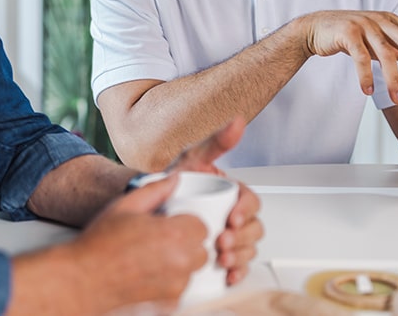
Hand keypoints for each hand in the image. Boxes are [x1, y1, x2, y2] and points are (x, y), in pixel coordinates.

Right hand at [68, 173, 207, 310]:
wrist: (83, 279)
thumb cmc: (100, 243)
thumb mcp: (125, 206)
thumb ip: (155, 190)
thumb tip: (174, 179)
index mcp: (174, 234)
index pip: (201, 227)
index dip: (185, 224)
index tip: (169, 225)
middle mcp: (180, 262)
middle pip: (200, 250)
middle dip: (186, 244)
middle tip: (160, 241)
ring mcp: (175, 286)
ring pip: (190, 270)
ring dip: (179, 264)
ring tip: (150, 258)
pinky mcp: (168, 303)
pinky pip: (179, 289)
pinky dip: (169, 282)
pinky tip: (147, 274)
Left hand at [167, 117, 263, 285]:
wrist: (143, 207)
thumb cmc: (170, 183)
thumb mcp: (191, 159)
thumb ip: (214, 143)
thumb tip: (237, 122)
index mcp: (231, 193)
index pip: (251, 201)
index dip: (246, 211)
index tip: (231, 218)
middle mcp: (231, 215)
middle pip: (253, 228)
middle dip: (242, 237)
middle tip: (222, 241)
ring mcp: (226, 236)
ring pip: (247, 248)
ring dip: (240, 256)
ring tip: (221, 258)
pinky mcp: (217, 255)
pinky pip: (236, 267)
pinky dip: (236, 272)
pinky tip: (228, 275)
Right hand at [297, 11, 397, 104]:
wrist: (316, 28)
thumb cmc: (350, 35)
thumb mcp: (378, 42)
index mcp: (391, 20)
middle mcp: (380, 20)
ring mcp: (364, 25)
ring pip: (385, 54)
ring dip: (393, 79)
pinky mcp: (347, 33)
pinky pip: (360, 57)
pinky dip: (365, 75)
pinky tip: (368, 91)